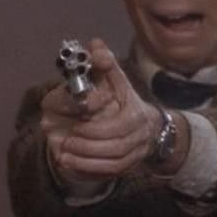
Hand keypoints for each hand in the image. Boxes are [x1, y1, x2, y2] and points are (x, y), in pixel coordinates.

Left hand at [41, 38, 161, 180]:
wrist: (151, 128)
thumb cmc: (126, 100)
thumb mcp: (117, 79)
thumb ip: (105, 63)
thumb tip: (94, 43)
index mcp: (136, 114)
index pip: (118, 127)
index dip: (95, 130)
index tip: (74, 127)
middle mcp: (140, 135)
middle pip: (115, 147)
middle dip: (88, 146)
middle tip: (66, 142)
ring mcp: (137, 153)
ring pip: (113, 162)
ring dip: (87, 160)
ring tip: (64, 155)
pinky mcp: (131, 166)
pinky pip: (112, 172)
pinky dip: (91, 170)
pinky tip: (71, 164)